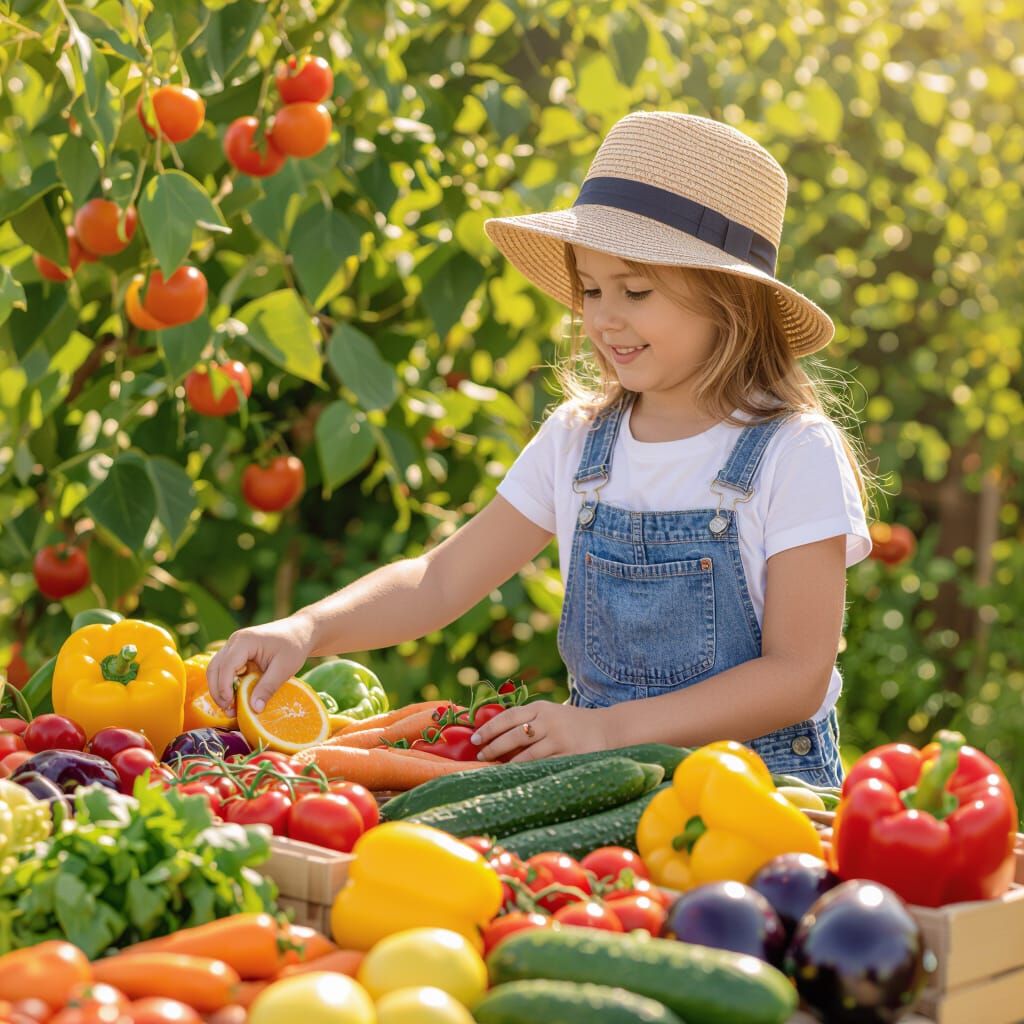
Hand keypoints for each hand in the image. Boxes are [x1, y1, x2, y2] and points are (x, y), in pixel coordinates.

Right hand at [206, 612, 314, 711]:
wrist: (300, 631)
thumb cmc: (294, 646)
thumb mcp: (284, 668)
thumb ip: (268, 687)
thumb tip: (254, 709)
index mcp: (244, 641)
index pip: (226, 665)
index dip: (224, 687)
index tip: (230, 705)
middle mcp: (234, 642)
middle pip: (215, 668)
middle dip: (218, 691)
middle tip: (229, 711)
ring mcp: (234, 647)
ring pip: (216, 670)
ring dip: (220, 690)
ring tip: (231, 708)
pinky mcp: (237, 654)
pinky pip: (225, 670)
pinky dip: (227, 685)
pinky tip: (236, 698)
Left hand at [471, 700, 609, 762]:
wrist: (608, 728)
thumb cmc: (572, 723)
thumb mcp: (550, 713)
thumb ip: (528, 719)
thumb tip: (493, 734)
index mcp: (541, 708)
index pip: (509, 716)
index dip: (489, 728)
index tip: (474, 738)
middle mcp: (549, 721)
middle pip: (514, 735)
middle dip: (493, 747)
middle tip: (480, 756)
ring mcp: (560, 739)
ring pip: (527, 755)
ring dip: (508, 764)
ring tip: (494, 770)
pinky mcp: (570, 756)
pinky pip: (544, 767)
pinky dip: (529, 773)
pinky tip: (518, 777)